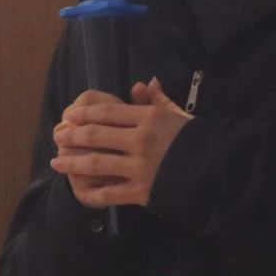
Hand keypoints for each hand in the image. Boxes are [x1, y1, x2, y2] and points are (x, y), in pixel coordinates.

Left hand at [50, 79, 192, 207]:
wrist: (218, 174)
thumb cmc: (199, 141)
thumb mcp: (179, 115)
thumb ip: (158, 100)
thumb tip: (143, 82)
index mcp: (150, 118)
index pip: (109, 112)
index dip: (85, 113)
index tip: (70, 115)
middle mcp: (141, 141)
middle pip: (98, 135)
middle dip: (74, 135)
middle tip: (59, 136)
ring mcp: (139, 167)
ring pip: (97, 163)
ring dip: (74, 162)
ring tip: (57, 161)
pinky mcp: (141, 192)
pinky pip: (110, 193)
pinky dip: (92, 193)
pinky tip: (78, 190)